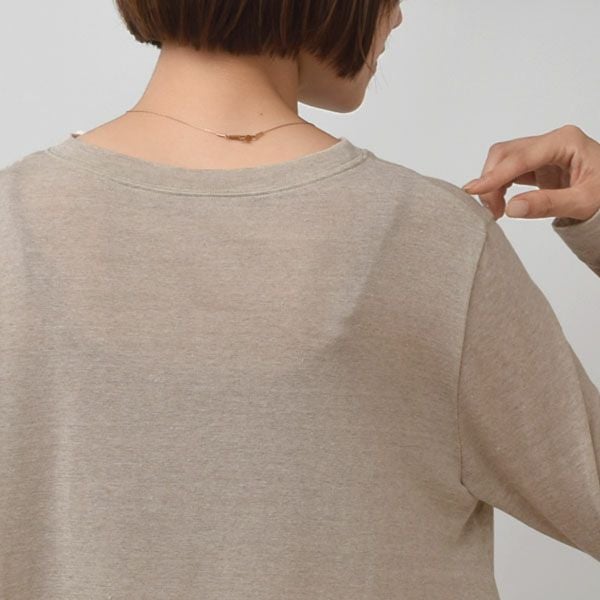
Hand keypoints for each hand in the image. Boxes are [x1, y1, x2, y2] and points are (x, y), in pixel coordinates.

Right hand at [461, 124, 599, 221]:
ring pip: (503, 160)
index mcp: (565, 141)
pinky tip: (500, 200)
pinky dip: (499, 184)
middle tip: (492, 211)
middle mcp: (551, 141)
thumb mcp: (584, 202)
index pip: (521, 157)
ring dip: (492, 183)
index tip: (473, 190)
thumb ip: (547, 204)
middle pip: (506, 153)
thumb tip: (511, 208)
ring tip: (496, 210)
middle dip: (491, 180)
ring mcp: (543, 152)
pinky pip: (509, 169)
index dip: (495, 175)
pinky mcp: (538, 164)